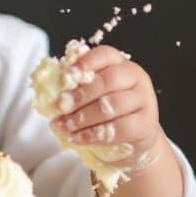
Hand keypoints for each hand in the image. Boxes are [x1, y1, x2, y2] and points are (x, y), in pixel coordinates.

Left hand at [49, 44, 164, 171]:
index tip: (67, 74)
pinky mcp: (146, 125)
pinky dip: (94, 134)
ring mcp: (144, 101)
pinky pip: (119, 128)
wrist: (131, 142)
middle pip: (108, 81)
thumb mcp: (92, 96)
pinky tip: (77, 138)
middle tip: (61, 106)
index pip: (106, 55)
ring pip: (111, 106)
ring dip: (82, 117)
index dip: (87, 61)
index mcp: (121, 64)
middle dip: (80, 95)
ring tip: (63, 126)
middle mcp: (136, 78)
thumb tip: (49, 87)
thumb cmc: (105, 114)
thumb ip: (76, 88)